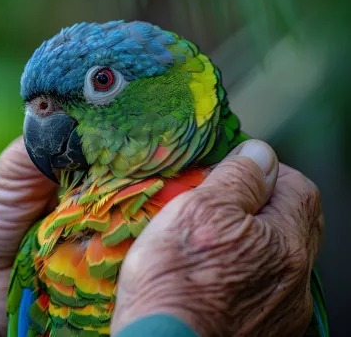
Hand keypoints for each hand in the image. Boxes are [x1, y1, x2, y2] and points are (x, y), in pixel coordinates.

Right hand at [112, 140, 323, 335]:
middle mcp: (294, 280)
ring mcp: (280, 311)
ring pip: (278, 257)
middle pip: (294, 223)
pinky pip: (263, 289)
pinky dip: (244, 272)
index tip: (234, 173)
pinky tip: (214, 276)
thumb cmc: (174, 283)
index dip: (266, 173)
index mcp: (286, 243)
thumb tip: (260, 153)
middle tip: (222, 204)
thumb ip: (237, 179)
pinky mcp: (262, 332)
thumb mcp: (199, 211)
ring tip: (212, 240)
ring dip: (253, 240)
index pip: (298, 188)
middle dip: (263, 205)